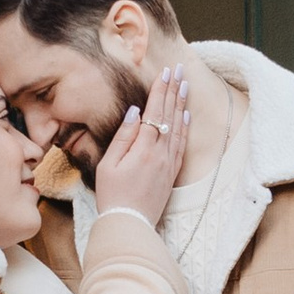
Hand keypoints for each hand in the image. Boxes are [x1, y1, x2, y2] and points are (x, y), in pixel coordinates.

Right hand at [91, 64, 192, 225]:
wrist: (130, 223)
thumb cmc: (113, 195)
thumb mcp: (108, 164)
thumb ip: (123, 136)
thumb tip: (134, 112)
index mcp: (143, 149)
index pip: (154, 111)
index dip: (160, 90)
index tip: (165, 72)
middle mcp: (160, 153)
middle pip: (169, 115)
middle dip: (173, 90)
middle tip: (179, 70)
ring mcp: (168, 163)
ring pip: (178, 127)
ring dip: (181, 104)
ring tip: (185, 85)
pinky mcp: (172, 173)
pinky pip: (181, 144)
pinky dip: (184, 127)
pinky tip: (185, 115)